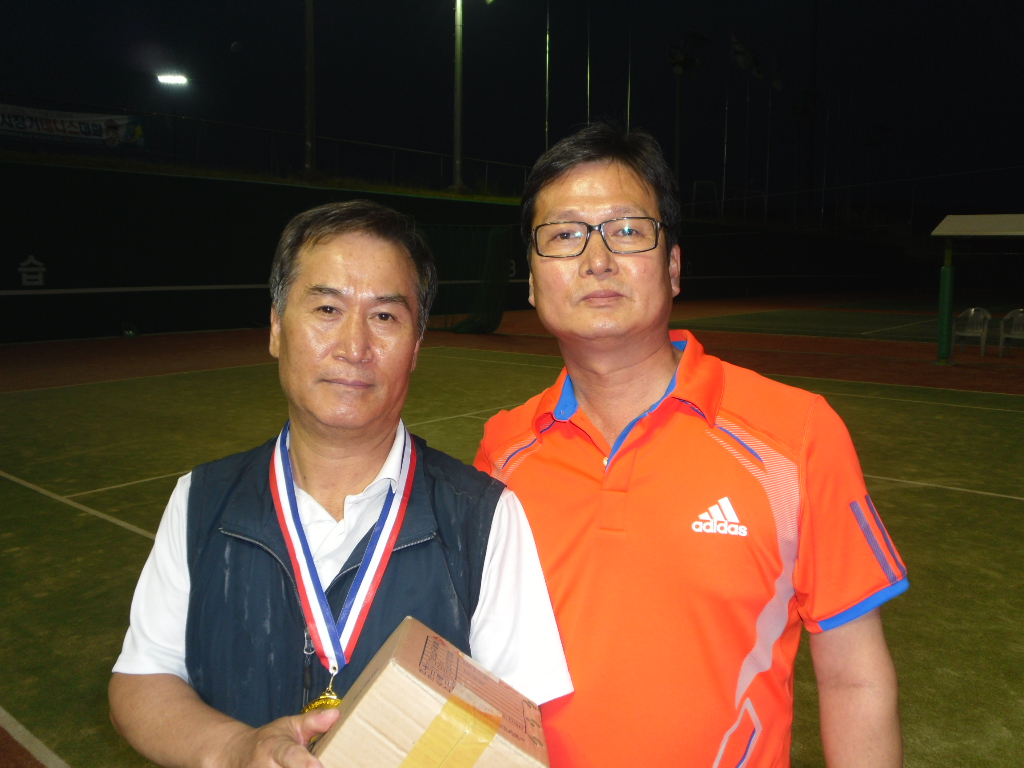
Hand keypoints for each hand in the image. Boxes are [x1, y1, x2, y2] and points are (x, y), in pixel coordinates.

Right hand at [219, 708, 341, 767]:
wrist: (238, 754)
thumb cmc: (270, 739)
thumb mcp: (290, 725)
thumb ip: (313, 722)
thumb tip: (335, 714)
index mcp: (275, 747)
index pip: (291, 755)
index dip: (304, 763)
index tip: (318, 767)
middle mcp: (265, 767)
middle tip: (327, 765)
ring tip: (318, 766)